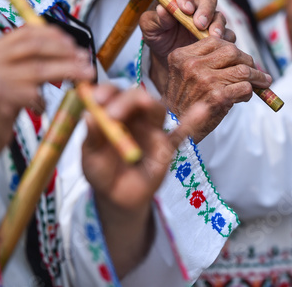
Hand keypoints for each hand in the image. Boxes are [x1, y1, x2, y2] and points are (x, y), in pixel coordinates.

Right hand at [0, 25, 93, 161]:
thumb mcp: (2, 78)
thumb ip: (24, 64)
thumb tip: (62, 55)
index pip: (27, 32)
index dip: (54, 36)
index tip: (73, 43)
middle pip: (37, 47)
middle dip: (66, 52)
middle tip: (85, 59)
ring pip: (40, 69)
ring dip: (68, 71)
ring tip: (85, 75)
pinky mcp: (0, 99)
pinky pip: (34, 94)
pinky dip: (44, 100)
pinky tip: (43, 108)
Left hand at [82, 85, 208, 277]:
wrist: (118, 199)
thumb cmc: (102, 172)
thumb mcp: (91, 157)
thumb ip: (93, 138)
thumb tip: (89, 115)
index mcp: (113, 114)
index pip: (112, 95)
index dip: (106, 92)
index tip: (96, 98)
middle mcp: (134, 117)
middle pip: (136, 97)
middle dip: (126, 100)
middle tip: (112, 114)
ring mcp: (152, 132)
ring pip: (156, 110)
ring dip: (150, 104)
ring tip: (143, 103)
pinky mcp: (166, 148)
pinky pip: (180, 135)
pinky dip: (191, 122)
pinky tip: (202, 110)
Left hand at [140, 0, 234, 66]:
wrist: (168, 55)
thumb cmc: (157, 35)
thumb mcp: (149, 28)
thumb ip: (155, 18)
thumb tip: (162, 9)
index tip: (185, 8)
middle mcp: (196, 4)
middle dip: (205, 10)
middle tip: (200, 23)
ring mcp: (209, 18)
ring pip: (219, 16)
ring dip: (217, 25)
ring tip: (213, 36)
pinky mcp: (217, 33)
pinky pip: (227, 34)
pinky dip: (225, 38)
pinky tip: (220, 45)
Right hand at [163, 37, 271, 142]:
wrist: (176, 127)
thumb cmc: (184, 101)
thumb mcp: (184, 73)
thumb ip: (205, 60)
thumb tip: (238, 54)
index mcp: (183, 56)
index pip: (216, 41)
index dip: (232, 48)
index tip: (239, 57)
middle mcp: (193, 66)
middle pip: (232, 51)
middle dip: (248, 60)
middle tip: (254, 69)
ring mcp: (206, 81)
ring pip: (243, 70)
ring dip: (257, 76)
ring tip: (263, 81)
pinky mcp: (218, 97)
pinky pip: (245, 88)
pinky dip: (249, 92)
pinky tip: (244, 97)